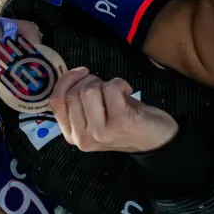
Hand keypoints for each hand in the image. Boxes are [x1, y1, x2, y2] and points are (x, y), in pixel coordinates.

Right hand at [50, 68, 178, 152]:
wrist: (157, 140)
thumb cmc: (123, 122)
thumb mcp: (93, 116)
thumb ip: (76, 103)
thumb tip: (67, 76)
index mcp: (71, 135)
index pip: (55, 101)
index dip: (66, 80)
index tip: (81, 72)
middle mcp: (82, 137)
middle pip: (73, 93)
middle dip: (89, 81)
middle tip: (104, 87)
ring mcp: (101, 131)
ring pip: (89, 91)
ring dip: (104, 84)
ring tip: (116, 93)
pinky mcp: (120, 122)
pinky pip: (110, 88)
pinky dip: (120, 83)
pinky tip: (127, 92)